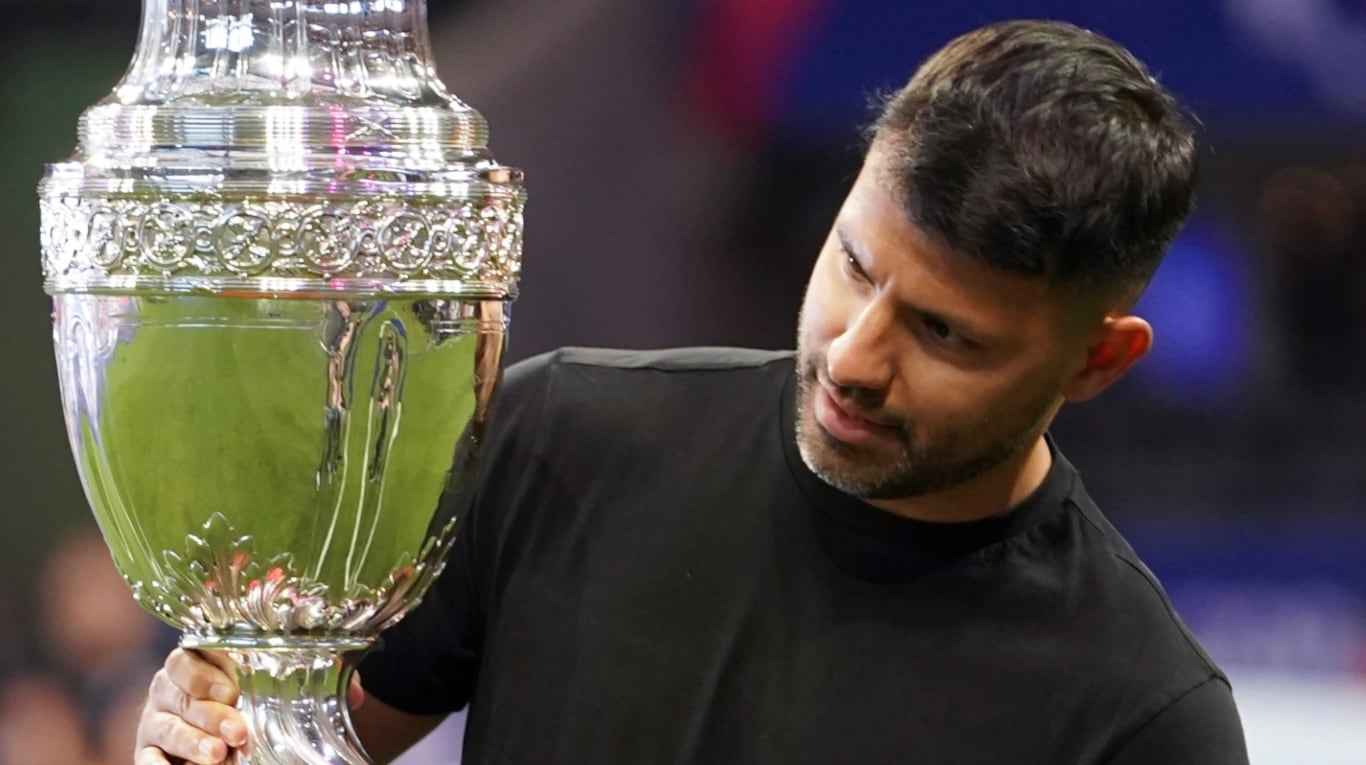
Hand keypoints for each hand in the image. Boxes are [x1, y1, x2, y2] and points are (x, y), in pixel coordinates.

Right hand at [134, 647, 365, 763]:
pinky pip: (147, 760)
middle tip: (238, 732)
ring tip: (219, 757)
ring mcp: (156, 722)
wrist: (227, 736)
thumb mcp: (280, 690)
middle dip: (210, 715)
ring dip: (192, 743)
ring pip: (166, 728)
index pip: (186, 659)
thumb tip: (357, 696)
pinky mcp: (148, 752)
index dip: (204, 673)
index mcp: (196, 664)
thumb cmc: (252, 701)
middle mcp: (169, 690)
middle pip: (181, 697)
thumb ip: (314, 683)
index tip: (232, 690)